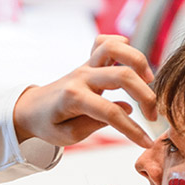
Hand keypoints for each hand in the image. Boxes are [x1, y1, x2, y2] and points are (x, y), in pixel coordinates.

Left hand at [13, 34, 156, 147]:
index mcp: (73, 99)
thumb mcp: (68, 136)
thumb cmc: (49, 125)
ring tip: (148, 81)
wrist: (31, 109)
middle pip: (121, 76)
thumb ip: (96, 124)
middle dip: (145, 97)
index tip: (146, 143)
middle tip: (153, 116)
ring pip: (115, 48)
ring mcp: (85, 66)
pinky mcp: (88, 62)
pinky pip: (105, 42)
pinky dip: (122, 45)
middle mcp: (81, 77)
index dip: (133, 130)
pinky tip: (131, 63)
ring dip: (139, 62)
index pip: (110, 113)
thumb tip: (127, 111)